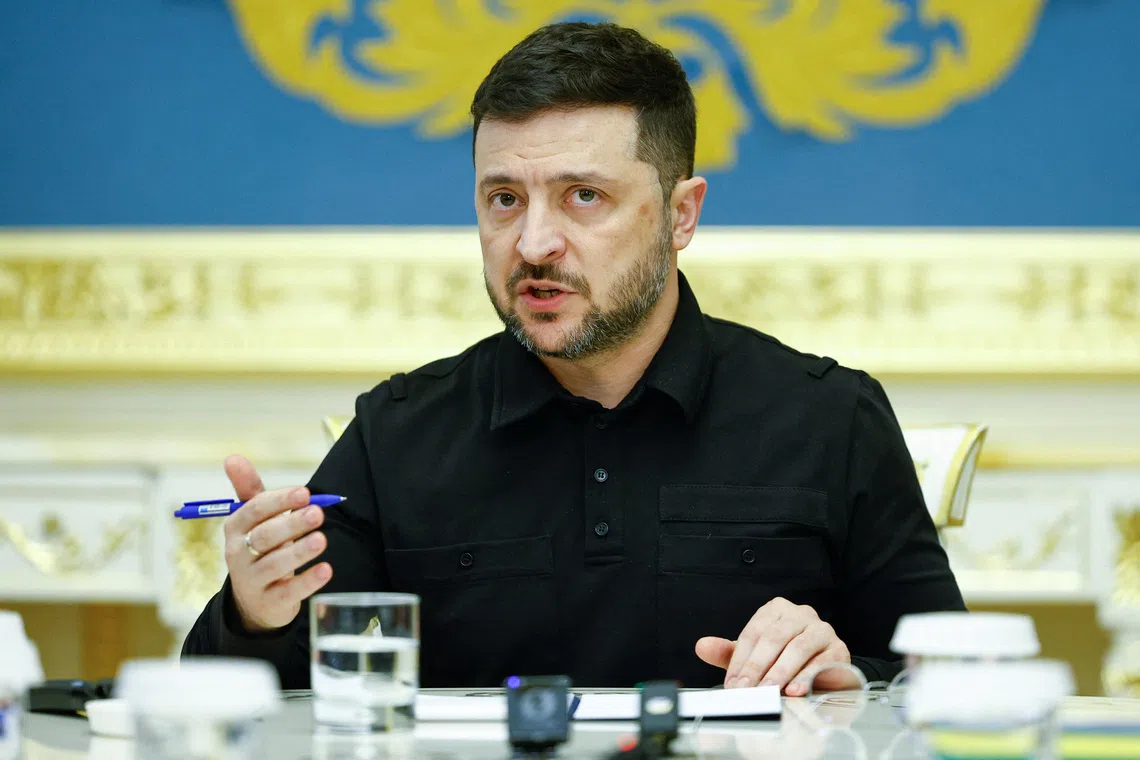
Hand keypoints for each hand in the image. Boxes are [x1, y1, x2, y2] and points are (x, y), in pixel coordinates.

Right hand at [222, 454, 332, 632]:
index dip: (280, 501)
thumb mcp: (253, 519)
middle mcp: (238, 554)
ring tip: (321, 540)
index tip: (305, 493)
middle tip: (317, 513)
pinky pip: (288, 592)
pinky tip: (326, 570)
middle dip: (291, 524)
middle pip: (264, 537)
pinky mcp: (269, 602)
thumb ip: (249, 489)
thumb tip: (232, 457)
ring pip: (275, 564)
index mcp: (235, 528)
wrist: (254, 600)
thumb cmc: (259, 548)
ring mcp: (252, 580)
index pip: (254, 511)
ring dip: (299, 552)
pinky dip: (308, 581)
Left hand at [694, 597, 858, 696]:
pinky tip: (796, 689)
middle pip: (774, 637)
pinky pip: (822, 661)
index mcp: (776, 609)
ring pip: (798, 648)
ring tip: (769, 690)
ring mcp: (821, 629)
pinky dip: (808, 676)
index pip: (754, 632)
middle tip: (747, 689)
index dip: (741, 659)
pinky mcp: (838, 648)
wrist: (823, 666)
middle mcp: (800, 614)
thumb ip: (728, 652)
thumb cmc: (783, 658)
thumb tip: (701, 646)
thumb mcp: (754, 655)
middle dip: (758, 666)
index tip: (733, 683)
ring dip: (781, 672)